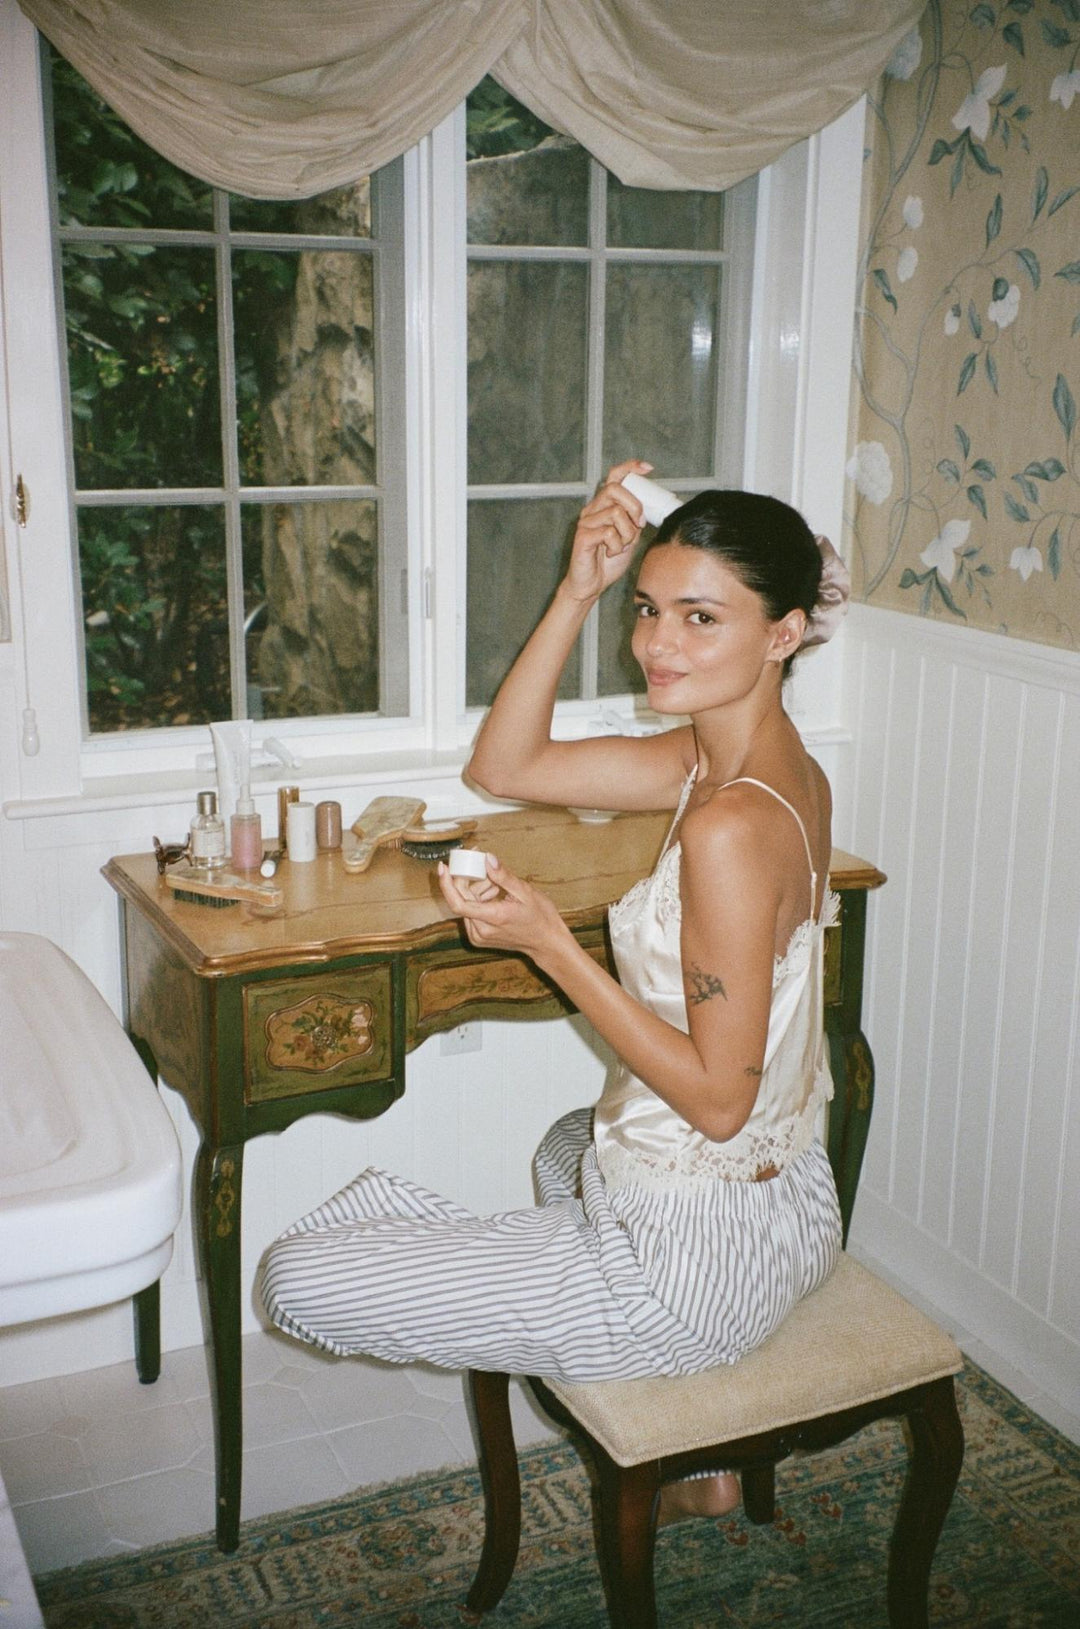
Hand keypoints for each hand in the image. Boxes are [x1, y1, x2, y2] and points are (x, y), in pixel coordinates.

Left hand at [437, 853, 566, 962]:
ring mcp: (478, 936)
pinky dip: (478, 900)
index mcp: (493, 918)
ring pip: (466, 905)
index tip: (443, 866)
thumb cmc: (540, 918)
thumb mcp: (525, 892)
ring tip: (497, 886)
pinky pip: (471, 913)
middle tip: (482, 865)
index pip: (458, 903)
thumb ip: (503, 876)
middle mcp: (481, 931)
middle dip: (468, 880)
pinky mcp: (479, 937)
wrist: (546, 943)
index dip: (447, 884)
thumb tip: (487, 858)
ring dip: (476, 890)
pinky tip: (495, 895)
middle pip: (461, 900)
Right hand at [562, 459, 652, 602]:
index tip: (648, 468)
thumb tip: (651, 506)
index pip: (614, 477)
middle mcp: (592, 509)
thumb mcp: (629, 536)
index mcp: (603, 505)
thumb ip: (635, 521)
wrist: (591, 585)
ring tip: (622, 546)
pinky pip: (608, 533)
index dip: (630, 468)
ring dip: (627, 533)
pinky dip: (616, 546)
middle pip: (615, 489)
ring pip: (615, 513)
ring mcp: (585, 522)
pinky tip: (611, 554)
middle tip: (639, 525)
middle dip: (634, 506)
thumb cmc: (608, 561)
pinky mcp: (582, 537)